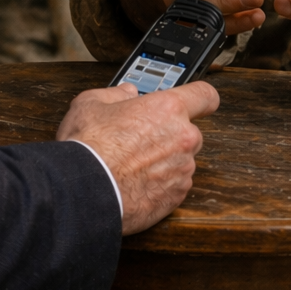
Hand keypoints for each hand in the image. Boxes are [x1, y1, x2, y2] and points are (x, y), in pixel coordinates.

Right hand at [56, 80, 219, 233]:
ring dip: (166, 162)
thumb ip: (115, 94)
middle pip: (190, 132)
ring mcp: (182, 169)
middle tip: (144, 141)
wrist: (85, 191)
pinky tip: (137, 184)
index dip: (202, 98)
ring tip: (134, 167)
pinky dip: (161, 185)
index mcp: (168, 109)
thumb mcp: (91, 104)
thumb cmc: (89, 148)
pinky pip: (175, 185)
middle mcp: (183, 138)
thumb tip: (126, 93)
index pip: (205, 95)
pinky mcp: (177, 196)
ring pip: (182, 160)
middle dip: (172, 135)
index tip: (200, 102)